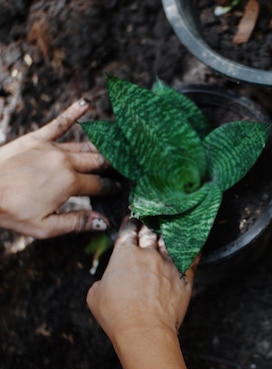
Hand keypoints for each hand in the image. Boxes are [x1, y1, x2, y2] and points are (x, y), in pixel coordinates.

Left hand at [0, 99, 118, 237]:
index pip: (101, 184)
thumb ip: (78, 223)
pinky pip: (59, 123)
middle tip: (125, 168)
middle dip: (113, 166)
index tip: (122, 188)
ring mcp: (51, 148)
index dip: (113, 187)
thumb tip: (105, 222)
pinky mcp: (36, 138)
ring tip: (115, 148)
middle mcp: (65, 162)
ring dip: (101, 148)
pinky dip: (74, 113)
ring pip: (85, 146)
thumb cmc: (11, 211)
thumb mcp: (46, 227)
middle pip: (98, 162)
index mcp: (70, 183)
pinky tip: (86, 103)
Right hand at [86, 218, 195, 341]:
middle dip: (149, 227)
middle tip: (149, 225)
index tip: (132, 220)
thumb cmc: (117, 314)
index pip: (128, 230)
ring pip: (170, 242)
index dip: (130, 224)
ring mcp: (169, 263)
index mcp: (125, 254)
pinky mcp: (185, 276)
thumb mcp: (95, 295)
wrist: (145, 330)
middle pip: (150, 232)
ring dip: (167, 237)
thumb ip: (103, 279)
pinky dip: (191, 250)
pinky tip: (192, 245)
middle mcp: (149, 254)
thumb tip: (109, 280)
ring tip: (169, 232)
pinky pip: (192, 258)